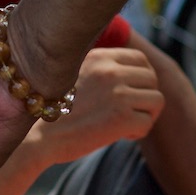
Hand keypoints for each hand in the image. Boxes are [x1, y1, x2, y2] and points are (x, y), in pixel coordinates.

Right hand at [28, 46, 164, 165]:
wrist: (38, 137)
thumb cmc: (58, 112)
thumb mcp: (79, 76)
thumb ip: (105, 71)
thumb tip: (141, 74)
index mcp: (100, 57)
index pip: (141, 59)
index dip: (143, 78)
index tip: (133, 93)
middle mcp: (110, 71)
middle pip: (153, 79)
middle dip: (146, 98)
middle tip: (129, 113)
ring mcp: (117, 93)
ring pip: (157, 101)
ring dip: (145, 115)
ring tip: (124, 124)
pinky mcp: (121, 117)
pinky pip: (148, 123)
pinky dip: (138, 132)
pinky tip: (118, 135)